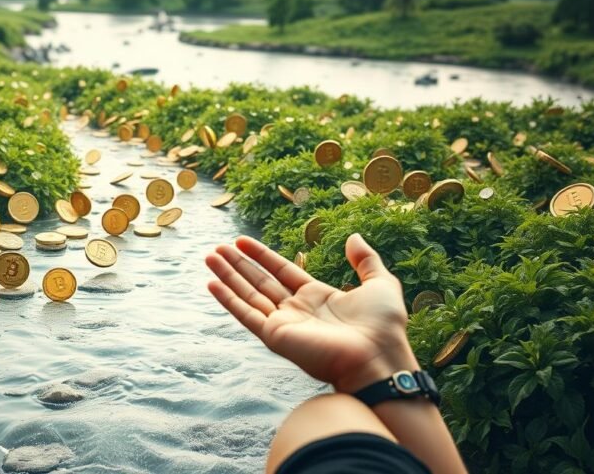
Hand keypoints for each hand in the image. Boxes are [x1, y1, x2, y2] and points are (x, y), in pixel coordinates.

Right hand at [205, 234, 418, 392]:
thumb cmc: (384, 327)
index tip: (242, 241)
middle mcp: (296, 310)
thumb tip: (353, 236)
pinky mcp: (275, 336)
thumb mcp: (381, 284)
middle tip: (218, 248)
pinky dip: (228, 299)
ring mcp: (283, 324)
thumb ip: (366, 260)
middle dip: (238, 264)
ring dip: (228, 276)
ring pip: (248, 294)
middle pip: (260, 281)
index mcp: (316, 297)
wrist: (378, 358)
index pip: (281, 271)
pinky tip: (212, 284)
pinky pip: (246, 314)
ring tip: (209, 257)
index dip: (261, 256)